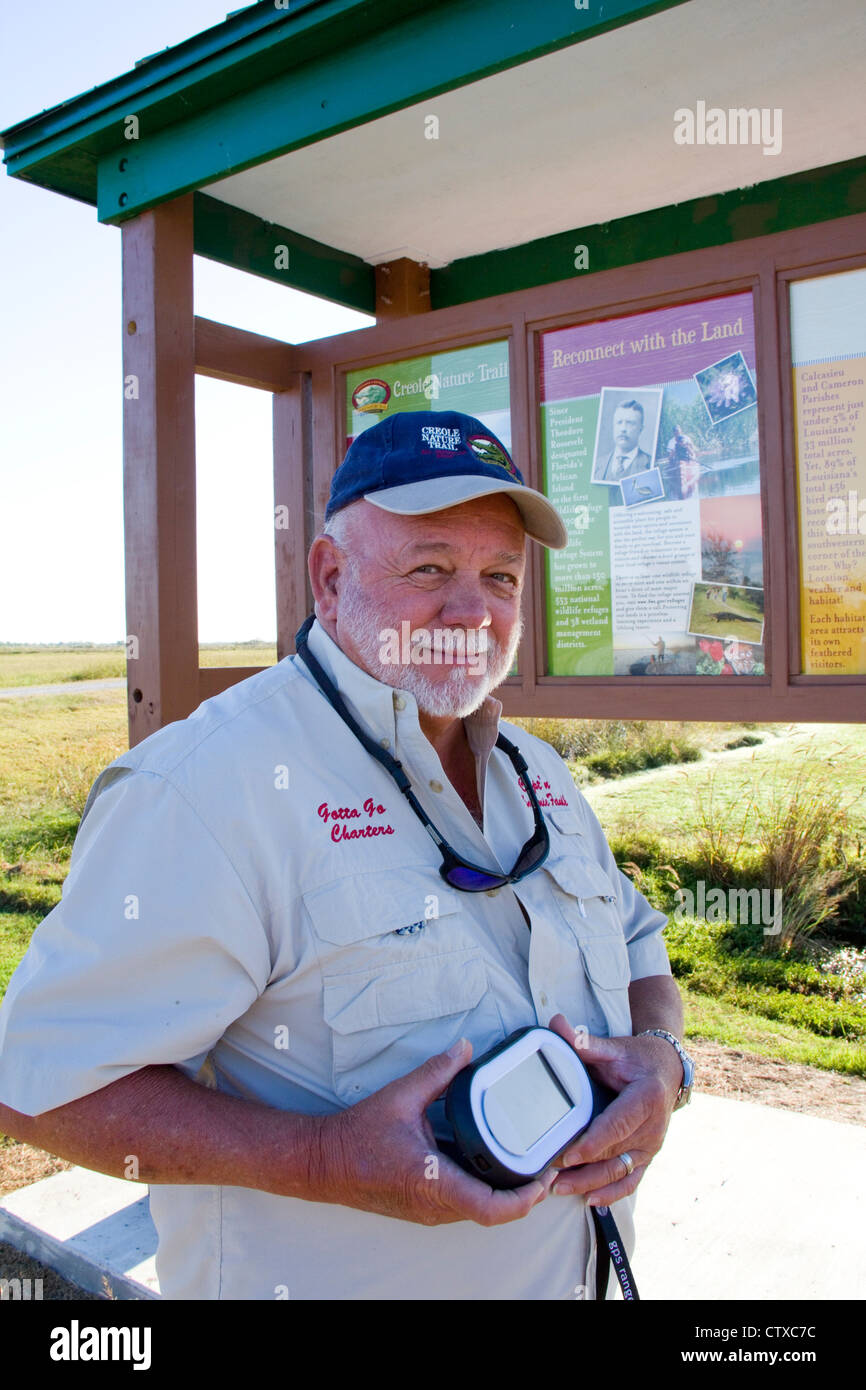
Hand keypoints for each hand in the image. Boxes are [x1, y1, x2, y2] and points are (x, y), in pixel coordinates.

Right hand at [311, 1038, 555, 1226]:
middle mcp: (434, 1205)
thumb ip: (438, 1072)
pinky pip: (463, 1206)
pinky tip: (491, 1165)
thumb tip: (466, 1049)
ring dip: (505, 1195)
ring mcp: (428, 1212)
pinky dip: (483, 1191)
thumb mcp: (401, 1096)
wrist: (324, 1162)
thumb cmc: (358, 1134)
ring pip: (478, 1211)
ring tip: (527, 1164)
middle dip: (524, 1195)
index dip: (525, 1200)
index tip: (544, 1179)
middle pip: (493, 1213)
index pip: (491, 1208)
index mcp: (432, 1181)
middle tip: (545, 1165)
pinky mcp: (423, 1209)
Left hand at [547, 1013, 681, 1205]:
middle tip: (551, 1177)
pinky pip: (631, 1180)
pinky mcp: (648, 1156)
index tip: (568, 1155)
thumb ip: (585, 1042)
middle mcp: (653, 1126)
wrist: (668, 1069)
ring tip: (561, 1189)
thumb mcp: (615, 1048)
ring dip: (591, 1184)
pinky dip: (612, 1192)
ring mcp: (652, 1145)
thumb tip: (556, 1024)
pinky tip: (590, 1199)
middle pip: (614, 1154)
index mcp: (646, 1097)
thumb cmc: (638, 1058)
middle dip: (583, 1168)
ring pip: (620, 1171)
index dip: (593, 1143)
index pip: (617, 1125)